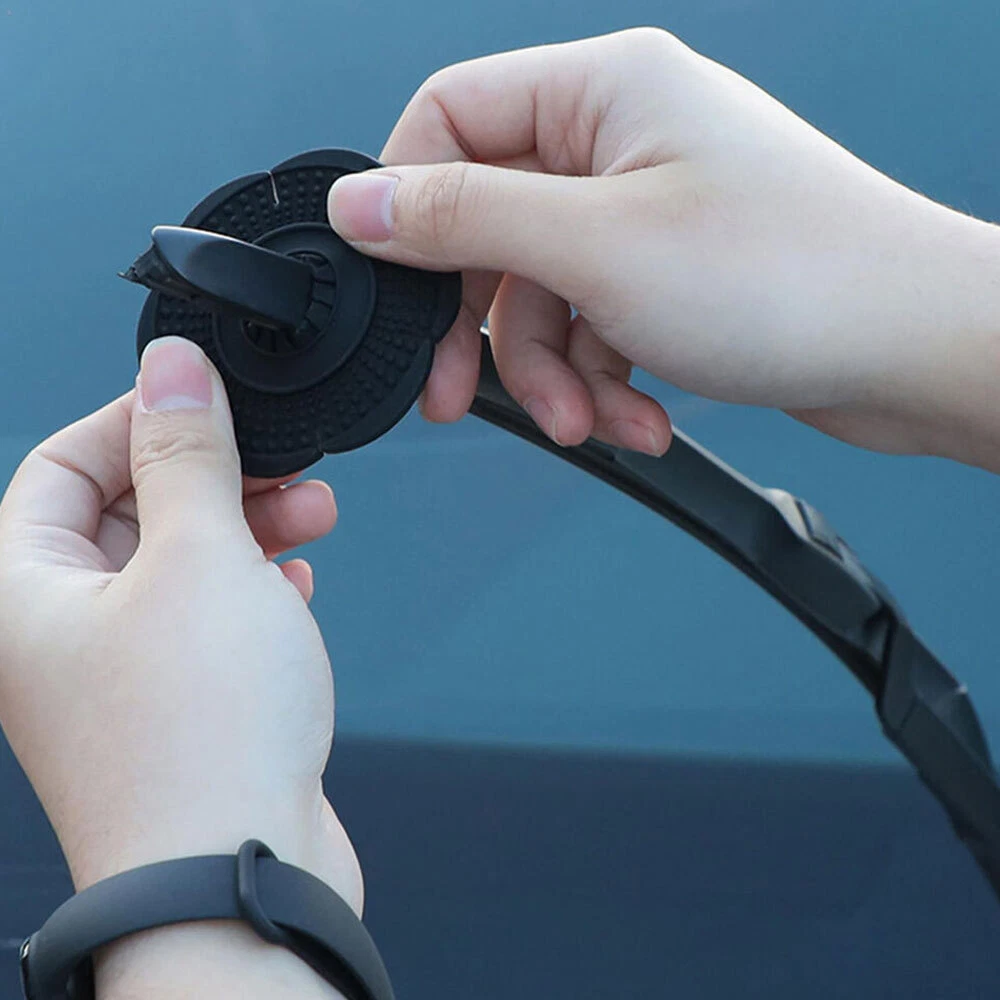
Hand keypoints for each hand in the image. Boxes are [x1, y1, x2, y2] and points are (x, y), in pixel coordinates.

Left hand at [0, 336, 359, 997]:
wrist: (240, 877)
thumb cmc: (202, 735)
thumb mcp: (200, 556)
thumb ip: (187, 454)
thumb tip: (172, 369)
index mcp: (26, 595)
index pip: (61, 465)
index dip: (137, 420)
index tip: (209, 400)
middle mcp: (59, 638)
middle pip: (127, 515)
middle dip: (211, 478)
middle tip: (279, 462)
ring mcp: (119, 679)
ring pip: (177, 569)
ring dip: (244, 529)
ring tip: (310, 515)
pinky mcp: (178, 711)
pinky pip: (207, 625)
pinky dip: (252, 591)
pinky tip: (294, 583)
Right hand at [327, 27, 999, 470]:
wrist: (914, 349)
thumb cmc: (794, 277)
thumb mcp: (596, 249)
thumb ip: (464, 221)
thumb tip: (361, 201)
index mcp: (604, 92)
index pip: (451, 118)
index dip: (407, 205)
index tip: (391, 287)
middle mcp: (622, 141)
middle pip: (492, 227)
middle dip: (484, 328)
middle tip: (460, 394)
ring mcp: (648, 211)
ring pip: (542, 295)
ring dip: (553, 375)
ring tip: (589, 424)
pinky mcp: (670, 274)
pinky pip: (595, 326)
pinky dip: (603, 382)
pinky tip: (636, 421)